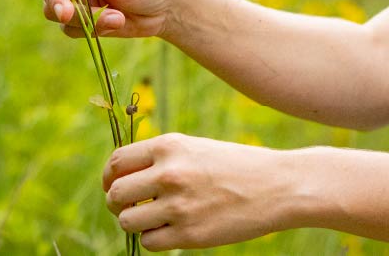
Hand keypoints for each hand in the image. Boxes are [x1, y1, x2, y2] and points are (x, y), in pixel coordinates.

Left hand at [103, 132, 302, 249]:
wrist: (278, 186)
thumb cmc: (237, 166)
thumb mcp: (196, 148)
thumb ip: (162, 159)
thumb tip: (124, 177)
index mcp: (170, 146)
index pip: (117, 162)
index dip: (109, 177)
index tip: (114, 186)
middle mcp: (170, 173)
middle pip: (116, 193)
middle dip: (116, 203)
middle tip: (130, 207)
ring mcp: (179, 205)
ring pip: (127, 221)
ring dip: (133, 223)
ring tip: (152, 219)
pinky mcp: (189, 235)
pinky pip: (149, 242)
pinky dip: (154, 238)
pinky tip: (170, 230)